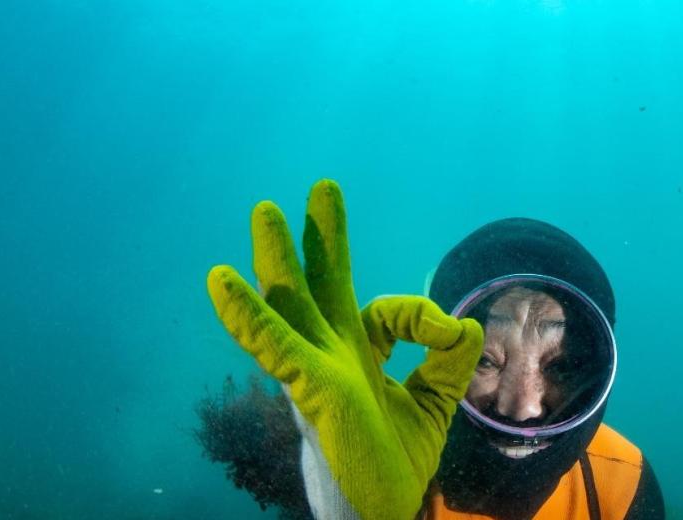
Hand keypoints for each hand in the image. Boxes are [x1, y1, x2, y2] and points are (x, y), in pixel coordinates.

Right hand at [206, 179, 482, 519]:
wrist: (377, 514)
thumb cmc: (393, 463)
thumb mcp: (436, 402)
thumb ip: (449, 360)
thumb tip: (461, 323)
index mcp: (359, 357)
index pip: (389, 312)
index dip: (421, 315)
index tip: (444, 333)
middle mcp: (331, 356)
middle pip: (323, 285)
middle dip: (323, 238)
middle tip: (323, 188)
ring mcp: (314, 370)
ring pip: (290, 304)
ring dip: (277, 258)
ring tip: (265, 209)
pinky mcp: (308, 389)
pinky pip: (272, 344)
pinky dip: (247, 314)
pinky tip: (220, 281)